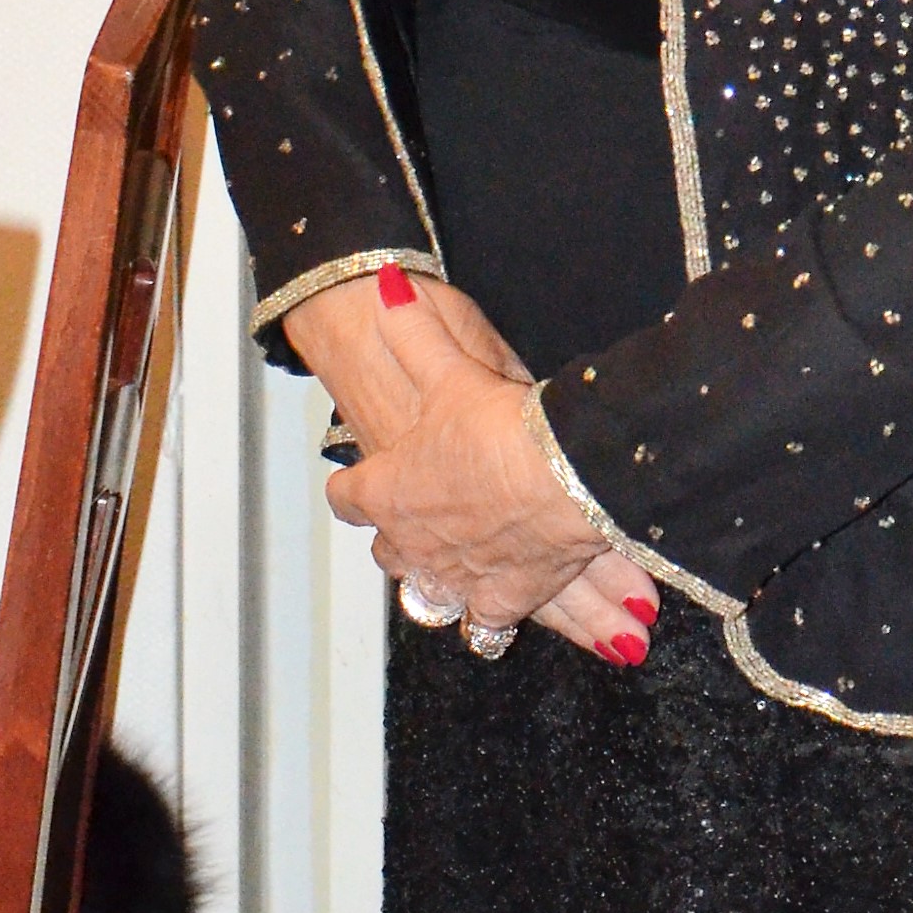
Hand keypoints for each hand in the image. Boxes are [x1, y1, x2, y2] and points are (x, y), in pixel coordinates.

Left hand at [287, 270, 653, 657]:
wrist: (563, 477)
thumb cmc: (499, 431)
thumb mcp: (451, 368)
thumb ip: (416, 333)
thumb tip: (386, 290)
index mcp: (389, 492)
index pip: (349, 497)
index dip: (353, 488)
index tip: (356, 484)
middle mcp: (414, 546)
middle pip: (390, 555)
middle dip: (401, 543)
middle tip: (418, 528)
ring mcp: (457, 580)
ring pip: (435, 598)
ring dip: (445, 590)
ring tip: (461, 581)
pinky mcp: (506, 601)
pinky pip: (494, 622)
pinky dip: (502, 616)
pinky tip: (511, 606)